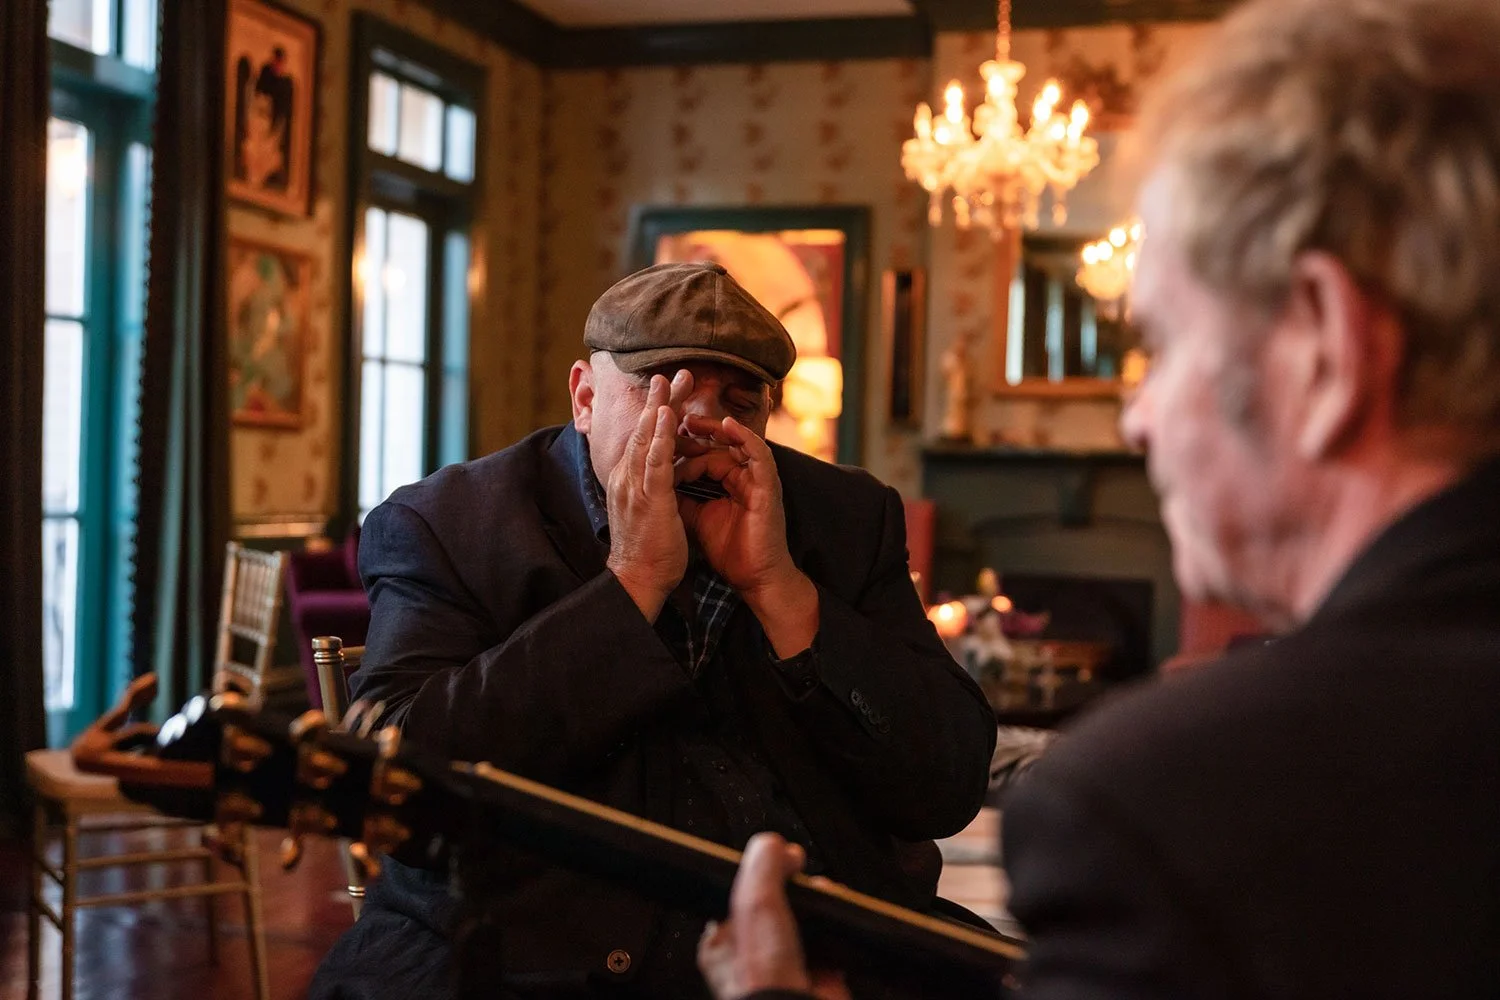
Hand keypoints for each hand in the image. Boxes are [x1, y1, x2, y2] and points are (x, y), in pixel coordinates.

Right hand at [606, 373, 690, 621]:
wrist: (636, 579)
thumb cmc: (647, 551)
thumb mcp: (649, 512)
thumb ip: (655, 489)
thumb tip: (667, 475)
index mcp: (628, 481)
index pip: (642, 441)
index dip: (653, 415)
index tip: (666, 394)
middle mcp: (625, 478)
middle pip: (642, 431)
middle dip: (657, 400)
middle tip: (671, 373)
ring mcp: (634, 486)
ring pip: (647, 438)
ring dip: (660, 406)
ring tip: (671, 380)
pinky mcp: (648, 497)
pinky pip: (655, 460)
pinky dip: (660, 434)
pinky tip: (667, 415)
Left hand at [675, 416, 818, 656]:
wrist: (753, 578)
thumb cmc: (729, 550)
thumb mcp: (695, 517)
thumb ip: (680, 496)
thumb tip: (655, 482)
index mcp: (727, 481)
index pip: (702, 453)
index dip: (681, 445)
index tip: (660, 435)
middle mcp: (743, 475)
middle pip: (719, 442)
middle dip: (696, 428)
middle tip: (675, 416)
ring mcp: (758, 478)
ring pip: (738, 442)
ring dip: (717, 427)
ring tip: (693, 417)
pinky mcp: (769, 485)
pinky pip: (759, 454)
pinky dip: (745, 438)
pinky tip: (728, 426)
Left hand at [697, 833, 851, 999]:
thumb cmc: (764, 975)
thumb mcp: (755, 902)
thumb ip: (762, 865)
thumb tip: (777, 844)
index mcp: (724, 942)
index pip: (740, 893)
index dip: (761, 872)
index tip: (778, 858)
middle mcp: (754, 957)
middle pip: (779, 903)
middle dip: (799, 887)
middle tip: (805, 880)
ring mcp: (789, 967)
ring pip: (807, 920)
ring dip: (822, 903)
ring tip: (826, 896)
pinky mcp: (821, 976)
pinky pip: (832, 940)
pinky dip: (839, 927)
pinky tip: (839, 919)